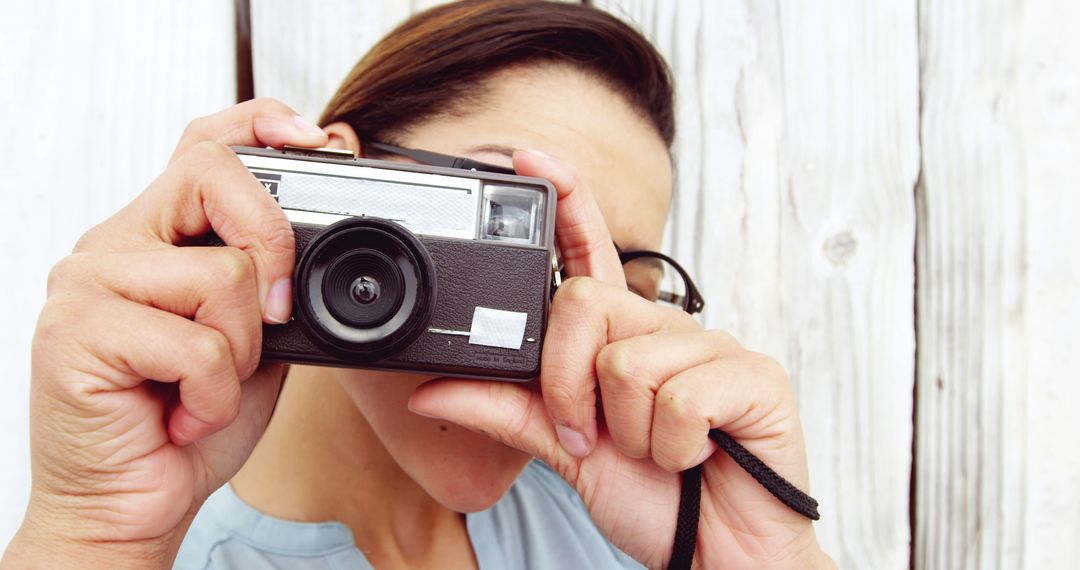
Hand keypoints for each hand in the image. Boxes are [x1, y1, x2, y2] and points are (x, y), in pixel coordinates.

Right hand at [4, 100, 327, 567]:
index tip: (312, 137)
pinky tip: (184, 415)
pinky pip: (196, 344)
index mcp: (156, 238)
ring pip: (222, 274)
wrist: (129, 505)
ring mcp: (88, 285)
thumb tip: (327, 229)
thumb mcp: (255, 342)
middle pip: (212, 174)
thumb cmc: (187, 422)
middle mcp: (116, 247)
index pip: (201, 143)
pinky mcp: (75, 334)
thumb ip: (275, 286)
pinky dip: (214, 395)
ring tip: (207, 389)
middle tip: (273, 320)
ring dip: (244, 352)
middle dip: (274, 247)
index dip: (258, 123)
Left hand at [409, 152, 832, 568]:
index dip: (565, 203)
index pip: (588, 258)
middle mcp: (665, 331)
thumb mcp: (565, 453)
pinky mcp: (754, 375)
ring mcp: (712, 348)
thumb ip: (506, 411)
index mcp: (621, 341)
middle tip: (594, 436)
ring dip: (628, 431)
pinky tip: (696, 456)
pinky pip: (678, 396)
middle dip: (570, 387)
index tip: (527, 158)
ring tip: (657, 453)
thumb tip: (431, 389)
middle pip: (584, 305)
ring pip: (626, 361)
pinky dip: (672, 446)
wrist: (717, 556)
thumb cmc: (655, 500)